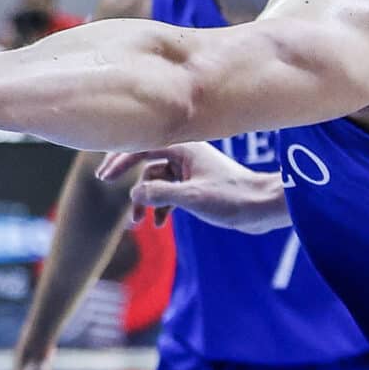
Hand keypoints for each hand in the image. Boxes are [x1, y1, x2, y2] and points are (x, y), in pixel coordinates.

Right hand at [98, 143, 288, 232]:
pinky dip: (161, 205)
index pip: (142, 146)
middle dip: (128, 179)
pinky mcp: (197, 184)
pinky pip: (169, 191)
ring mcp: (191, 169)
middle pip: (145, 161)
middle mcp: (185, 153)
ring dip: (145, 199)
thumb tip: (132, 194)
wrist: (264, 207)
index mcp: (184, 147)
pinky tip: (160, 224)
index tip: (104, 177)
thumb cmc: (232, 197)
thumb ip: (158, 194)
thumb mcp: (191, 197)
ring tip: (137, 222)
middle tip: (106, 185)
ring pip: (156, 180)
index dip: (119, 159)